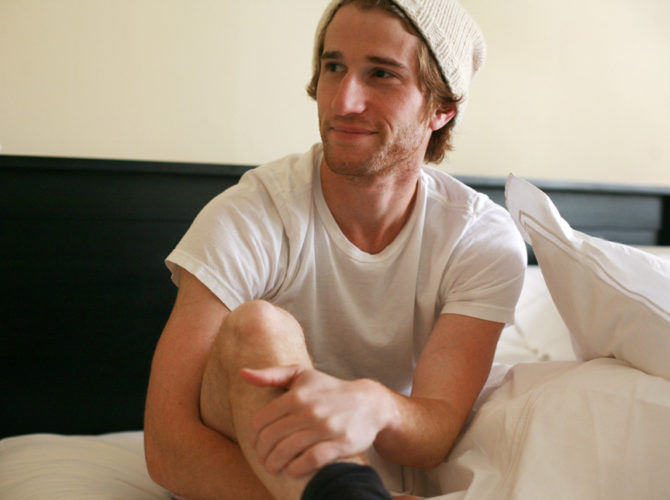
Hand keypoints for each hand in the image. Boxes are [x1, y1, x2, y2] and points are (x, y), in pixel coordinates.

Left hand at [240, 365, 391, 477]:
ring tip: (274, 467)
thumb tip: (242, 374)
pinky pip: (310, 460)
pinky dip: (296, 469)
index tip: (257, 443)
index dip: (254, 436)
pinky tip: (292, 470)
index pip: (260, 421)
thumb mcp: (302, 374)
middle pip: (271, 439)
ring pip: (287, 451)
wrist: (369, 402)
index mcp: (297, 394)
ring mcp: (325, 427)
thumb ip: (272, 375)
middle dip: (262, 453)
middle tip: (264, 459)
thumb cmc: (329, 389)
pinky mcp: (340, 443)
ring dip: (275, 464)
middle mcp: (309, 409)